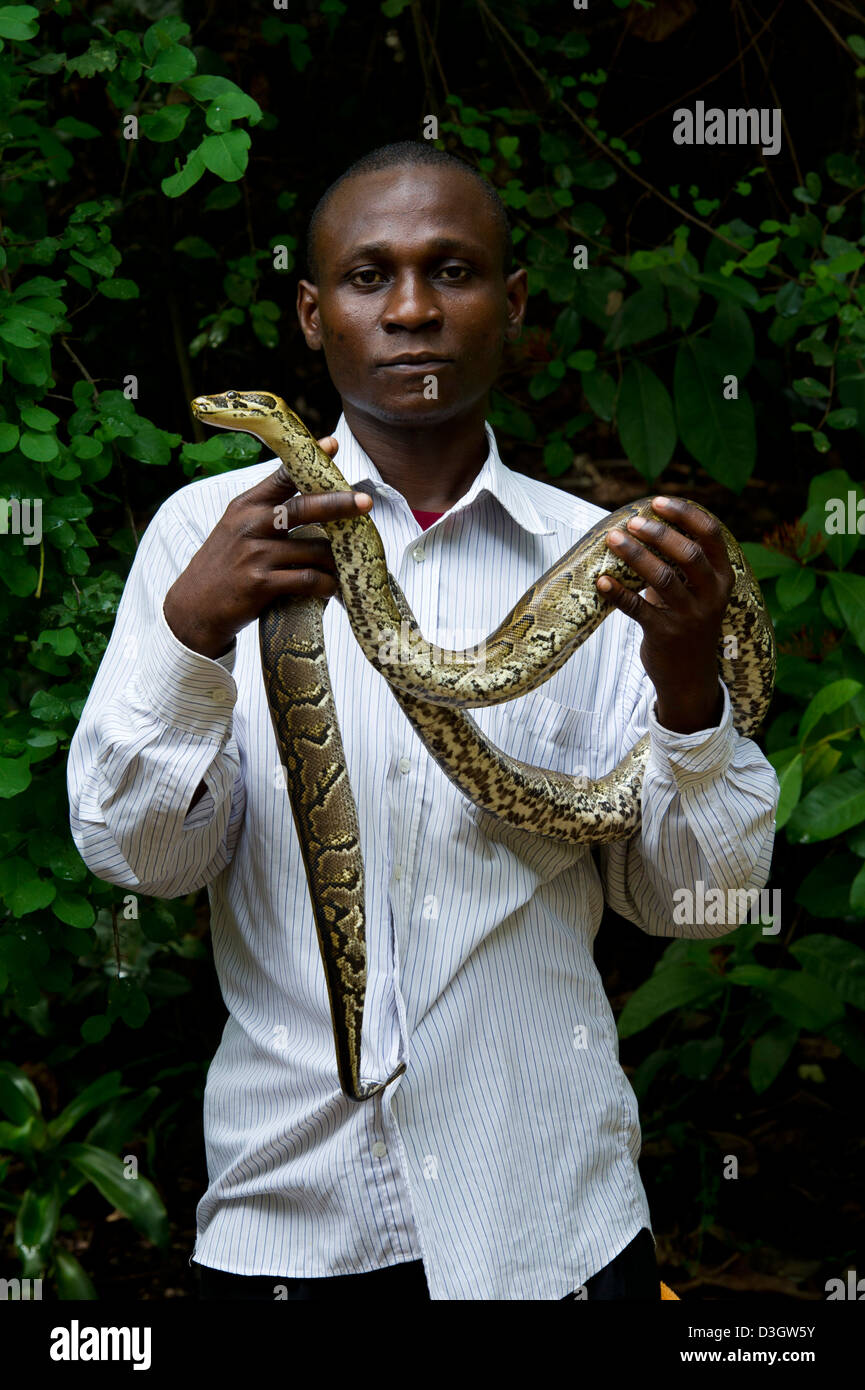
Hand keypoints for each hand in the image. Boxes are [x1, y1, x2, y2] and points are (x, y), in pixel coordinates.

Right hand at [163, 435, 372, 658]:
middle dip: (339, 503)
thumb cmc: (224, 566)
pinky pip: (307, 579)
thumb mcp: (236, 529)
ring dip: (336, 560)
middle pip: (304, 508)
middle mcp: (250, 525)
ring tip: (346, 567)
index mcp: (245, 506)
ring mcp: (255, 554)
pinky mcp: (260, 583)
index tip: (332, 445)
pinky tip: (330, 589)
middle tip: (366, 502)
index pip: (281, 477)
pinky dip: (325, 585)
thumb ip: (267, 513)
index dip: (308, 460)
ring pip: (313, 549)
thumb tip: (314, 501)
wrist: (193, 608)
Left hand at [596, 496, 732, 733]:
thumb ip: (681, 564)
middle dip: (658, 533)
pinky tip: (601, 581)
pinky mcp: (665, 635)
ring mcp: (690, 617)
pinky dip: (617, 593)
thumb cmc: (688, 624)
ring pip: (662, 578)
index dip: (685, 514)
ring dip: (634, 555)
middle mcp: (712, 596)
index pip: (711, 535)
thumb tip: (646, 524)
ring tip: (612, 539)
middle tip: (631, 522)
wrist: (690, 679)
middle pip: (688, 554)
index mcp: (723, 578)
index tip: (658, 502)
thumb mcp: (697, 593)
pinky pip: (638, 609)